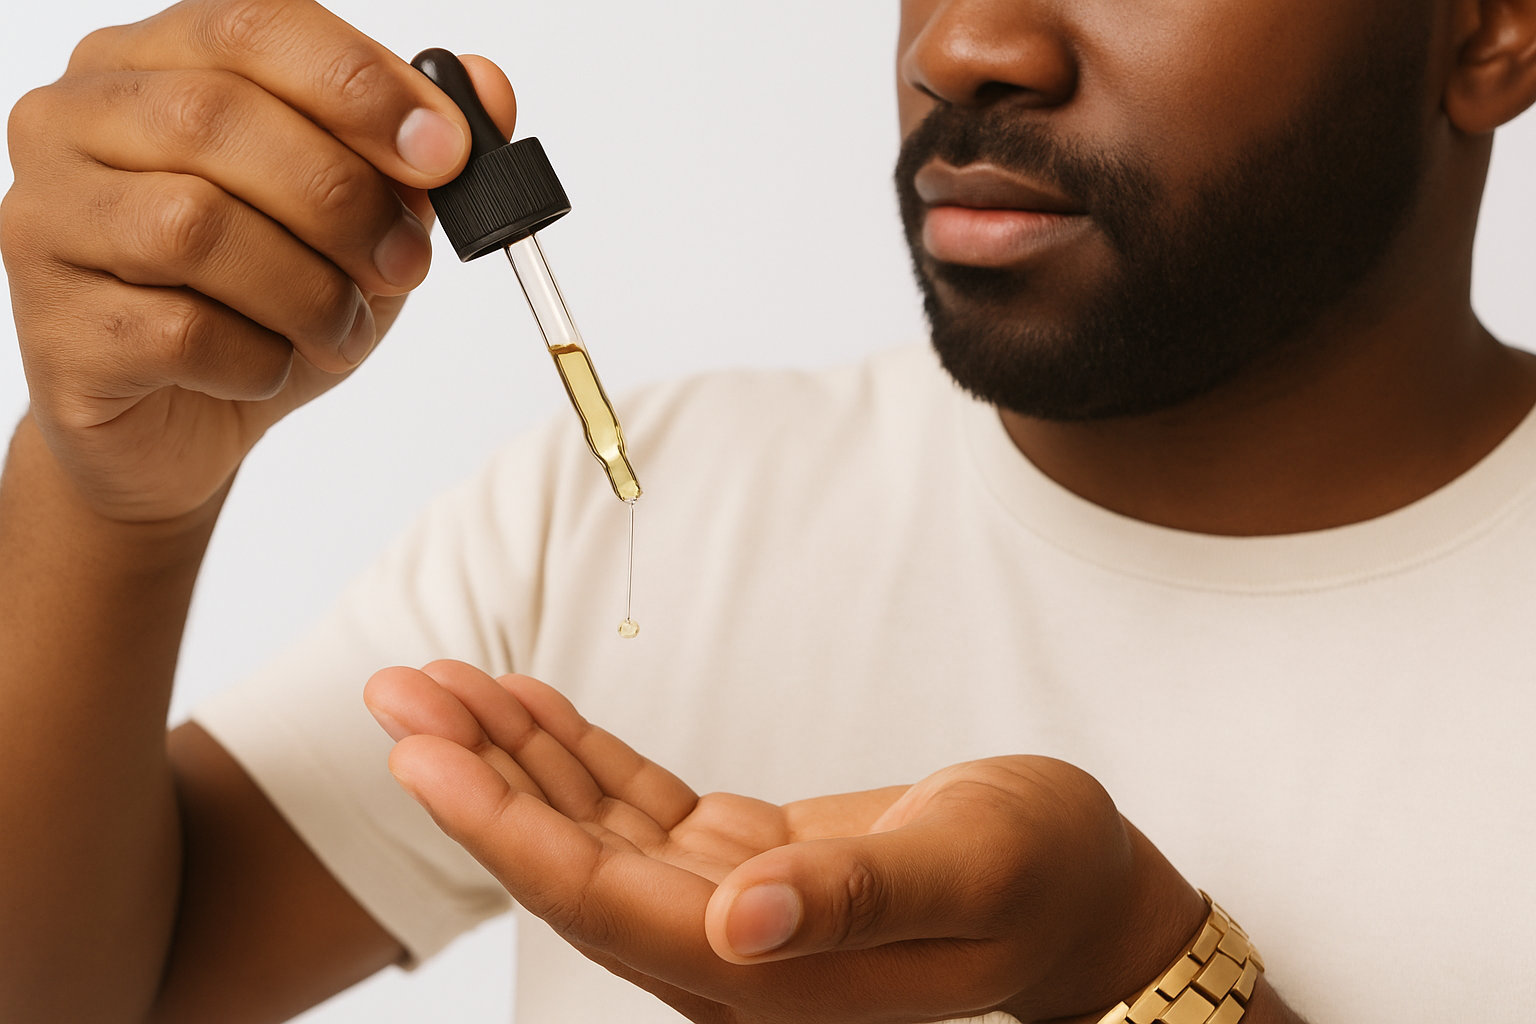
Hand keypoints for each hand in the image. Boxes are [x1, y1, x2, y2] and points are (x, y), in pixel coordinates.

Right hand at [1, 0, 516, 522]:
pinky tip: (267, 365)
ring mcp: (47, 219)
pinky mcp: (56, 325)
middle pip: (217, 118)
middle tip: (404, 263)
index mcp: (153, 62)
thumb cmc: (264, 302)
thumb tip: (488, 87)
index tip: (444, 151)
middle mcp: (76, 121)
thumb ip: (415, 150)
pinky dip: (257, 358)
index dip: (360, 85)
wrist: (183, 426)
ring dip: (307, 291)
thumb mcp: (362, 220)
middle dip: (342, 200)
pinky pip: (177, 330)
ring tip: (340, 330)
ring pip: (195, 225)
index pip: (253, 28)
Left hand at [365, 661, 1207, 1023]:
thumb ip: (852, 899)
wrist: (1080, 891)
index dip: (505, 827)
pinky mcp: (741, 860)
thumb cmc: (1041, 876)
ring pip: (589, 828)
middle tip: (397, 688)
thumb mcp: (967, 871)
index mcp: (764, 971)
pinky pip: (635, 805)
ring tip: (434, 681)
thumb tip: (734, 924)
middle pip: (568, 861)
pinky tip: (522, 704)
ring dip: (510, 754)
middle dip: (475, 775)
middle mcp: (725, 949)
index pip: (599, 899)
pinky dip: (576, 752)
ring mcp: (727, 905)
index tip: (423, 752)